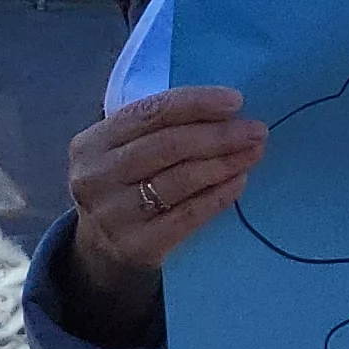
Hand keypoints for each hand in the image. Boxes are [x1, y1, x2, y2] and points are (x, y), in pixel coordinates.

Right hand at [66, 86, 271, 325]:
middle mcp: (96, 177)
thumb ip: (159, 128)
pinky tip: (239, 181)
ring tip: (254, 152)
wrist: (99, 247)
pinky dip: (219, 195)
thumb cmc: (124, 184)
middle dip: (219, 135)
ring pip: (180, 179)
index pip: (149, 113)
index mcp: (91, 143)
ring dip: (225, 163)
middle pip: (168, 145)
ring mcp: (114, 214)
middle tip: (257, 130)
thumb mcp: (122, 151)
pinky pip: (188, 215)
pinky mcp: (136, 245)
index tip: (236, 101)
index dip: (196, 103)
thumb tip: (225, 111)